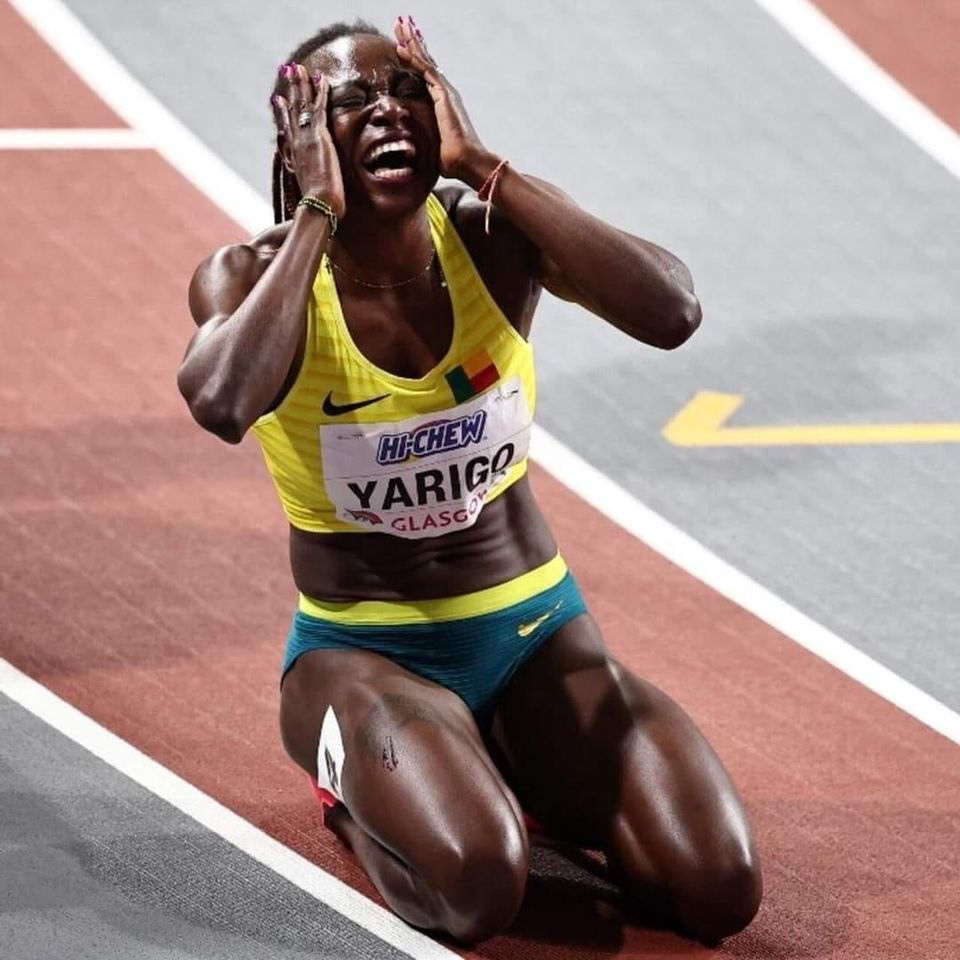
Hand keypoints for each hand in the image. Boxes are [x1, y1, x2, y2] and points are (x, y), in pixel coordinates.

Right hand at [273, 64, 345, 217]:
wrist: (319, 207)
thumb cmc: (317, 208)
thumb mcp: (310, 195)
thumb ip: (310, 189)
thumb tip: (310, 200)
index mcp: (294, 157)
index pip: (287, 130)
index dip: (283, 113)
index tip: (277, 100)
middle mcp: (297, 144)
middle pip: (292, 112)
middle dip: (291, 90)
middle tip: (287, 71)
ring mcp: (306, 139)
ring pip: (302, 105)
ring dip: (300, 84)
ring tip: (298, 67)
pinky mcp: (319, 137)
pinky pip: (319, 108)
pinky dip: (319, 92)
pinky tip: (320, 78)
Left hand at [393, 16, 496, 185]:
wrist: (468, 162)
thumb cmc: (452, 161)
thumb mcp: (433, 146)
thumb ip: (424, 139)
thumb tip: (413, 152)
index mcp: (442, 103)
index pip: (426, 75)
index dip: (415, 59)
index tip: (403, 46)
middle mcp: (445, 93)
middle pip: (426, 62)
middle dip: (413, 42)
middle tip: (401, 24)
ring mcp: (446, 92)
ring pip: (425, 61)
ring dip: (412, 42)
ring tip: (401, 24)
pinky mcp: (444, 95)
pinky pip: (425, 71)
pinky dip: (413, 58)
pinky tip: (401, 47)